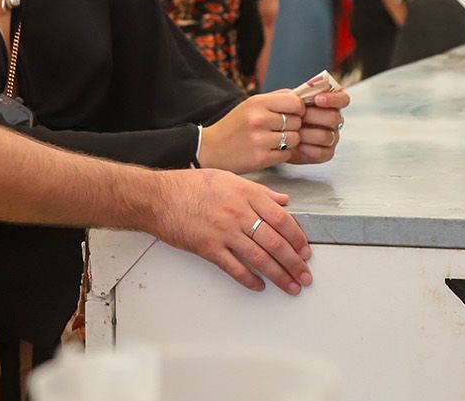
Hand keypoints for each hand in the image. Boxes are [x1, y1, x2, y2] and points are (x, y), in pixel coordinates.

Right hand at [149, 169, 312, 294]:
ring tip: (291, 285)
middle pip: (275, 242)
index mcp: (247, 194)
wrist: (159, 197)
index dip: (298, 238)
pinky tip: (260, 287)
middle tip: (305, 274)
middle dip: (294, 262)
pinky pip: (235, 268)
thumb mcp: (229, 178)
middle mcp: (239, 213)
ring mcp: (225, 232)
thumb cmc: (190, 186)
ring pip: (260, 258)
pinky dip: (250, 280)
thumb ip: (259, 191)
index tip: (306, 250)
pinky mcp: (209, 249)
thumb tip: (282, 201)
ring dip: (279, 275)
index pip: (282, 219)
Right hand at [198, 91, 303, 172]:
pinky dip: (282, 154)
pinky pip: (287, 154)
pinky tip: (270, 150)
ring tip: (274, 140)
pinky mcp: (261, 159)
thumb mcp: (251, 104)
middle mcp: (258, 119)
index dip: (299, 109)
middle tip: (280, 129)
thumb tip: (300, 97)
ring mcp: (260, 140)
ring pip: (294, 139)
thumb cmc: (234, 125)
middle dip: (293, 127)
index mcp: (257, 103)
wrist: (211, 148)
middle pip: (296, 122)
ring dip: (289, 142)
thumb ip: (275, 98)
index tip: (294, 114)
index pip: (295, 102)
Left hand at [288, 90, 349, 165]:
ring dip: (306, 133)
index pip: (342, 99)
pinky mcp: (327, 153)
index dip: (333, 99)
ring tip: (292, 131)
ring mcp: (332, 137)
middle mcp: (335, 120)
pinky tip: (295, 145)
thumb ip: (300, 93)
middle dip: (313, 116)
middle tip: (298, 117)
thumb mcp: (288, 99)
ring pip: (326, 136)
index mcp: (330, 104)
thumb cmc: (283, 113)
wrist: (273, 135)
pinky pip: (321, 152)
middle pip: (335, 118)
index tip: (317, 99)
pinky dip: (306, 149)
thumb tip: (310, 86)